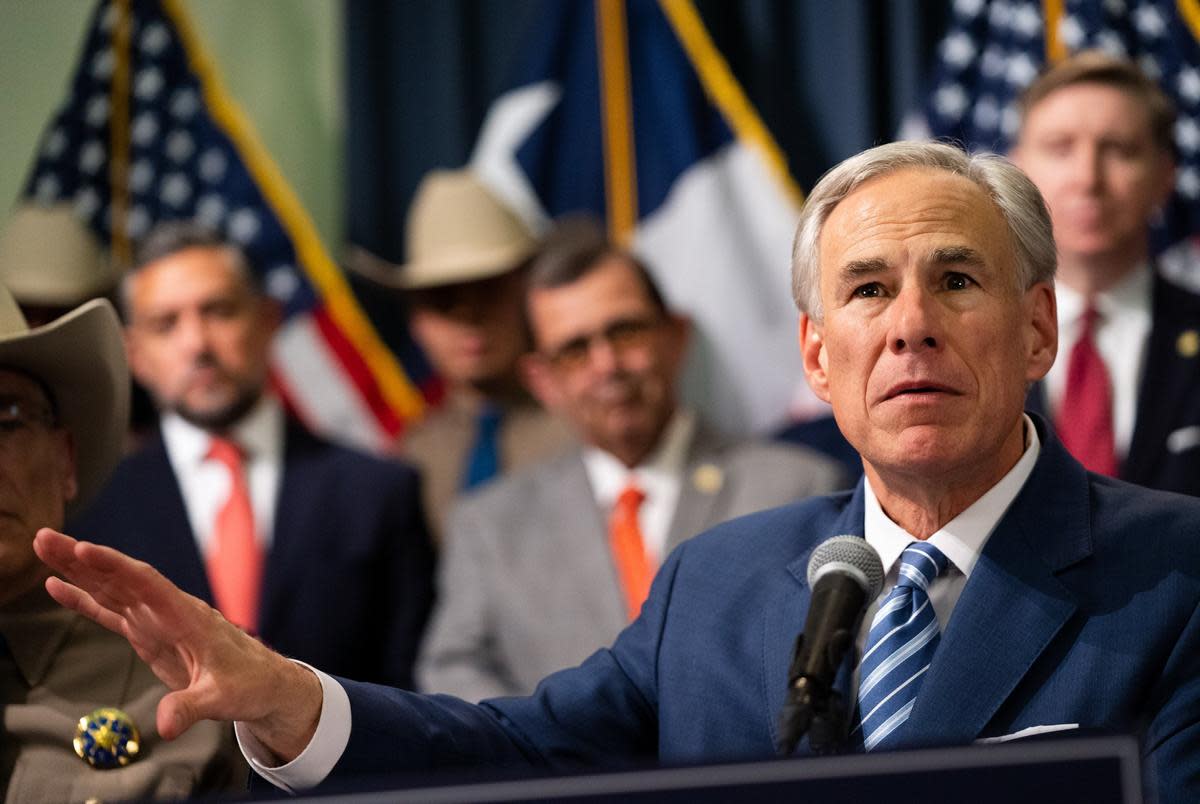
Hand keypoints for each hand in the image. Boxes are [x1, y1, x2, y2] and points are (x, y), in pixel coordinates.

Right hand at [33, 527, 321, 761]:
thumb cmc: (250, 685)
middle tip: (44, 538)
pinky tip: (59, 586)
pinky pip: (111, 612)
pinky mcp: (149, 634)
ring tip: (44, 549)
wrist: (264, 683)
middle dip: (83, 559)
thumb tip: (164, 724)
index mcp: (189, 617)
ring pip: (112, 589)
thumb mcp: (222, 699)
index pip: (148, 584)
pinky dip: (85, 599)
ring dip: (78, 570)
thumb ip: (191, 707)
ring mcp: (157, 620)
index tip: (84, 550)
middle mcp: (170, 611)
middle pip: (121, 578)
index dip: (115, 567)